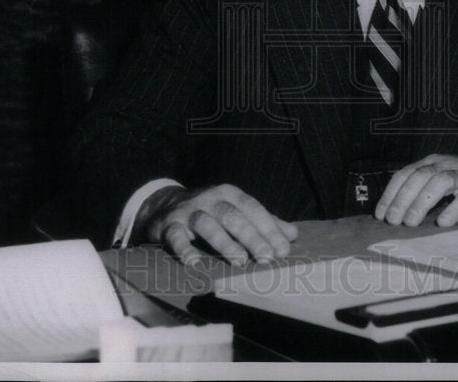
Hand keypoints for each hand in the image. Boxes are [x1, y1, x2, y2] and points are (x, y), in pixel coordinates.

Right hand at [136, 183, 297, 266]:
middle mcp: (210, 199)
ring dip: (224, 242)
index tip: (283, 250)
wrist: (164, 206)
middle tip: (267, 258)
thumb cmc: (209, 212)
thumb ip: (263, 222)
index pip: (253, 209)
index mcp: (230, 194)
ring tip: (239, 261)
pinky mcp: (169, 225)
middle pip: (233, 216)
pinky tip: (195, 263)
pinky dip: (185, 249)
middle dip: (252, 237)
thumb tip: (292, 235)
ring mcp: (189, 211)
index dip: (269, 229)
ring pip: (207, 223)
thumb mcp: (236, 211)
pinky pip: (176, 236)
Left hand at [374, 150, 457, 227]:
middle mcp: (446, 165)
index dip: (390, 194)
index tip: (380, 215)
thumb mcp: (444, 178)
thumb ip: (424, 189)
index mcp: (432, 163)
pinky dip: (454, 208)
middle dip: (402, 199)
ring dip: (422, 202)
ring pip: (440, 182)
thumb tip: (397, 212)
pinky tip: (444, 221)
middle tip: (393, 222)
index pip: (405, 174)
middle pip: (419, 178)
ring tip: (411, 222)